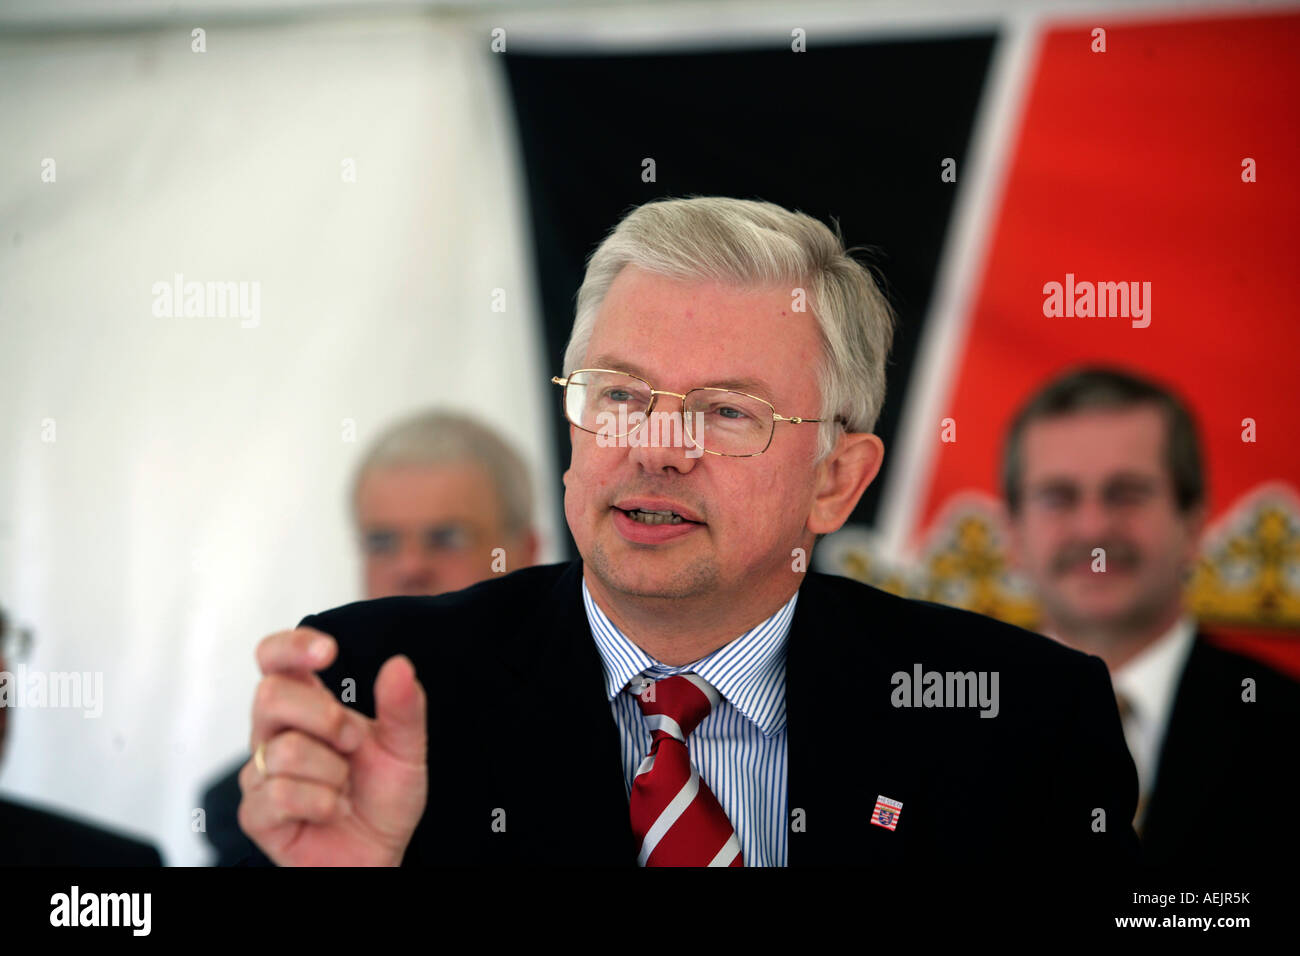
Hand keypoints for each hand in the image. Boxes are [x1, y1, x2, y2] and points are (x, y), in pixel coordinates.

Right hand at [237, 627, 427, 865]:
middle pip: (270, 695)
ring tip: (345, 789)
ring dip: (332, 773)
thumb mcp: (406, 749)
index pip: (274, 658)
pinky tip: (332, 811)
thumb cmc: (383, 798)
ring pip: (283, 751)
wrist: (378, 854)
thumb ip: (403, 707)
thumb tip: (399, 664)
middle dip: (324, 716)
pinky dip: (321, 803)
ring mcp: (260, 773)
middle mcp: (275, 733)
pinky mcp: (256, 814)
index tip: (327, 652)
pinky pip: (280, 794)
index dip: (290, 646)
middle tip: (353, 742)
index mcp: (306, 705)